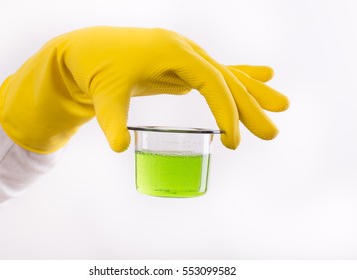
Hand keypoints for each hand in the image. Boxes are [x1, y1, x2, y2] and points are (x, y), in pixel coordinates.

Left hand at [0, 26, 287, 152]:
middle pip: (226, 79)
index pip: (211, 82)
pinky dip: (238, 78)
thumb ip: (113, 121)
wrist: (85, 52)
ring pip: (225, 75)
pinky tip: (262, 78)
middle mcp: (184, 49)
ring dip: (252, 93)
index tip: (233, 140)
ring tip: (281, 106)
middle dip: (250, 107)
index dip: (226, 110)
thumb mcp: (105, 96)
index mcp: (172, 51)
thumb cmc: (96, 69)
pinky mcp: (180, 65)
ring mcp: (184, 55)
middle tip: (271, 134)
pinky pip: (215, 73)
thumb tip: (120, 148)